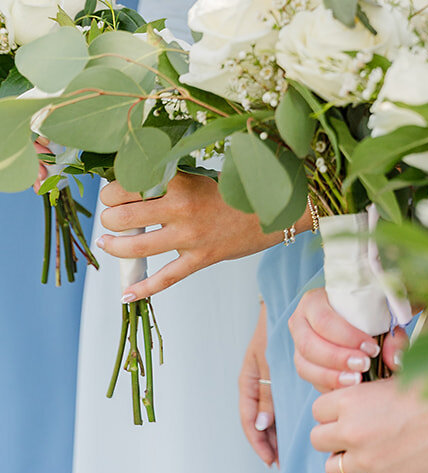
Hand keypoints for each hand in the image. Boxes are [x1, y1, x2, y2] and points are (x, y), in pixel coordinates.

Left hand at [96, 171, 277, 299]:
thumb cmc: (238, 190)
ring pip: (136, 247)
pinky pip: (164, 279)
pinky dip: (142, 289)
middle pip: (124, 216)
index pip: (129, 184)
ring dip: (113, 247)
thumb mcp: (202, 177)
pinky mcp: (200, 260)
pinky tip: (125, 295)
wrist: (276, 210)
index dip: (112, 190)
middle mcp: (182, 209)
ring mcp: (190, 237)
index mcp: (181, 182)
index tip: (111, 192)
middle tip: (109, 217)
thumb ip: (170, 182)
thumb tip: (132, 188)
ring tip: (107, 243)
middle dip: (109, 217)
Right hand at [238, 302, 276, 466]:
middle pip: (259, 422)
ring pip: (269, 415)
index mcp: (248, 381)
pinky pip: (278, 403)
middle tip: (279, 462)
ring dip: (276, 433)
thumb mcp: (266, 361)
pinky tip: (293, 427)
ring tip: (285, 452)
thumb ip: (266, 391)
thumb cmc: (273, 329)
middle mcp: (256, 383)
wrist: (283, 306)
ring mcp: (266, 381)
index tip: (270, 460)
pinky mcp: (279, 376)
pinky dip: (283, 417)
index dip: (259, 443)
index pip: (249, 420)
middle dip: (268, 443)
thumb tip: (262, 424)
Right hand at [289, 286, 385, 390]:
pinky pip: (310, 380)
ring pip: (305, 366)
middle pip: (310, 345)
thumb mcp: (386, 315)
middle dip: (338, 359)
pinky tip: (348, 387)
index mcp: (314, 301)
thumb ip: (394, 335)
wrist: (363, 318)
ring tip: (357, 379)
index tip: (372, 348)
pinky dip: (328, 385)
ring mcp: (298, 346)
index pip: (324, 320)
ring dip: (331, 376)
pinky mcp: (304, 366)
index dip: (347, 337)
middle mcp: (300, 322)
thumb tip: (394, 359)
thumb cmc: (372, 312)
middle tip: (364, 366)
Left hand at [310, 376, 427, 472]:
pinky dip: (375, 468)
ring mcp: (368, 461)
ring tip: (368, 446)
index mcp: (353, 401)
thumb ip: (381, 369)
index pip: (319, 409)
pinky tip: (397, 452)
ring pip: (334, 467)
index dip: (333, 407)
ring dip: (346, 456)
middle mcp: (354, 433)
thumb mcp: (404, 368)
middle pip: (318, 439)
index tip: (345, 408)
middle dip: (333, 433)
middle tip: (353, 427)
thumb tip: (381, 355)